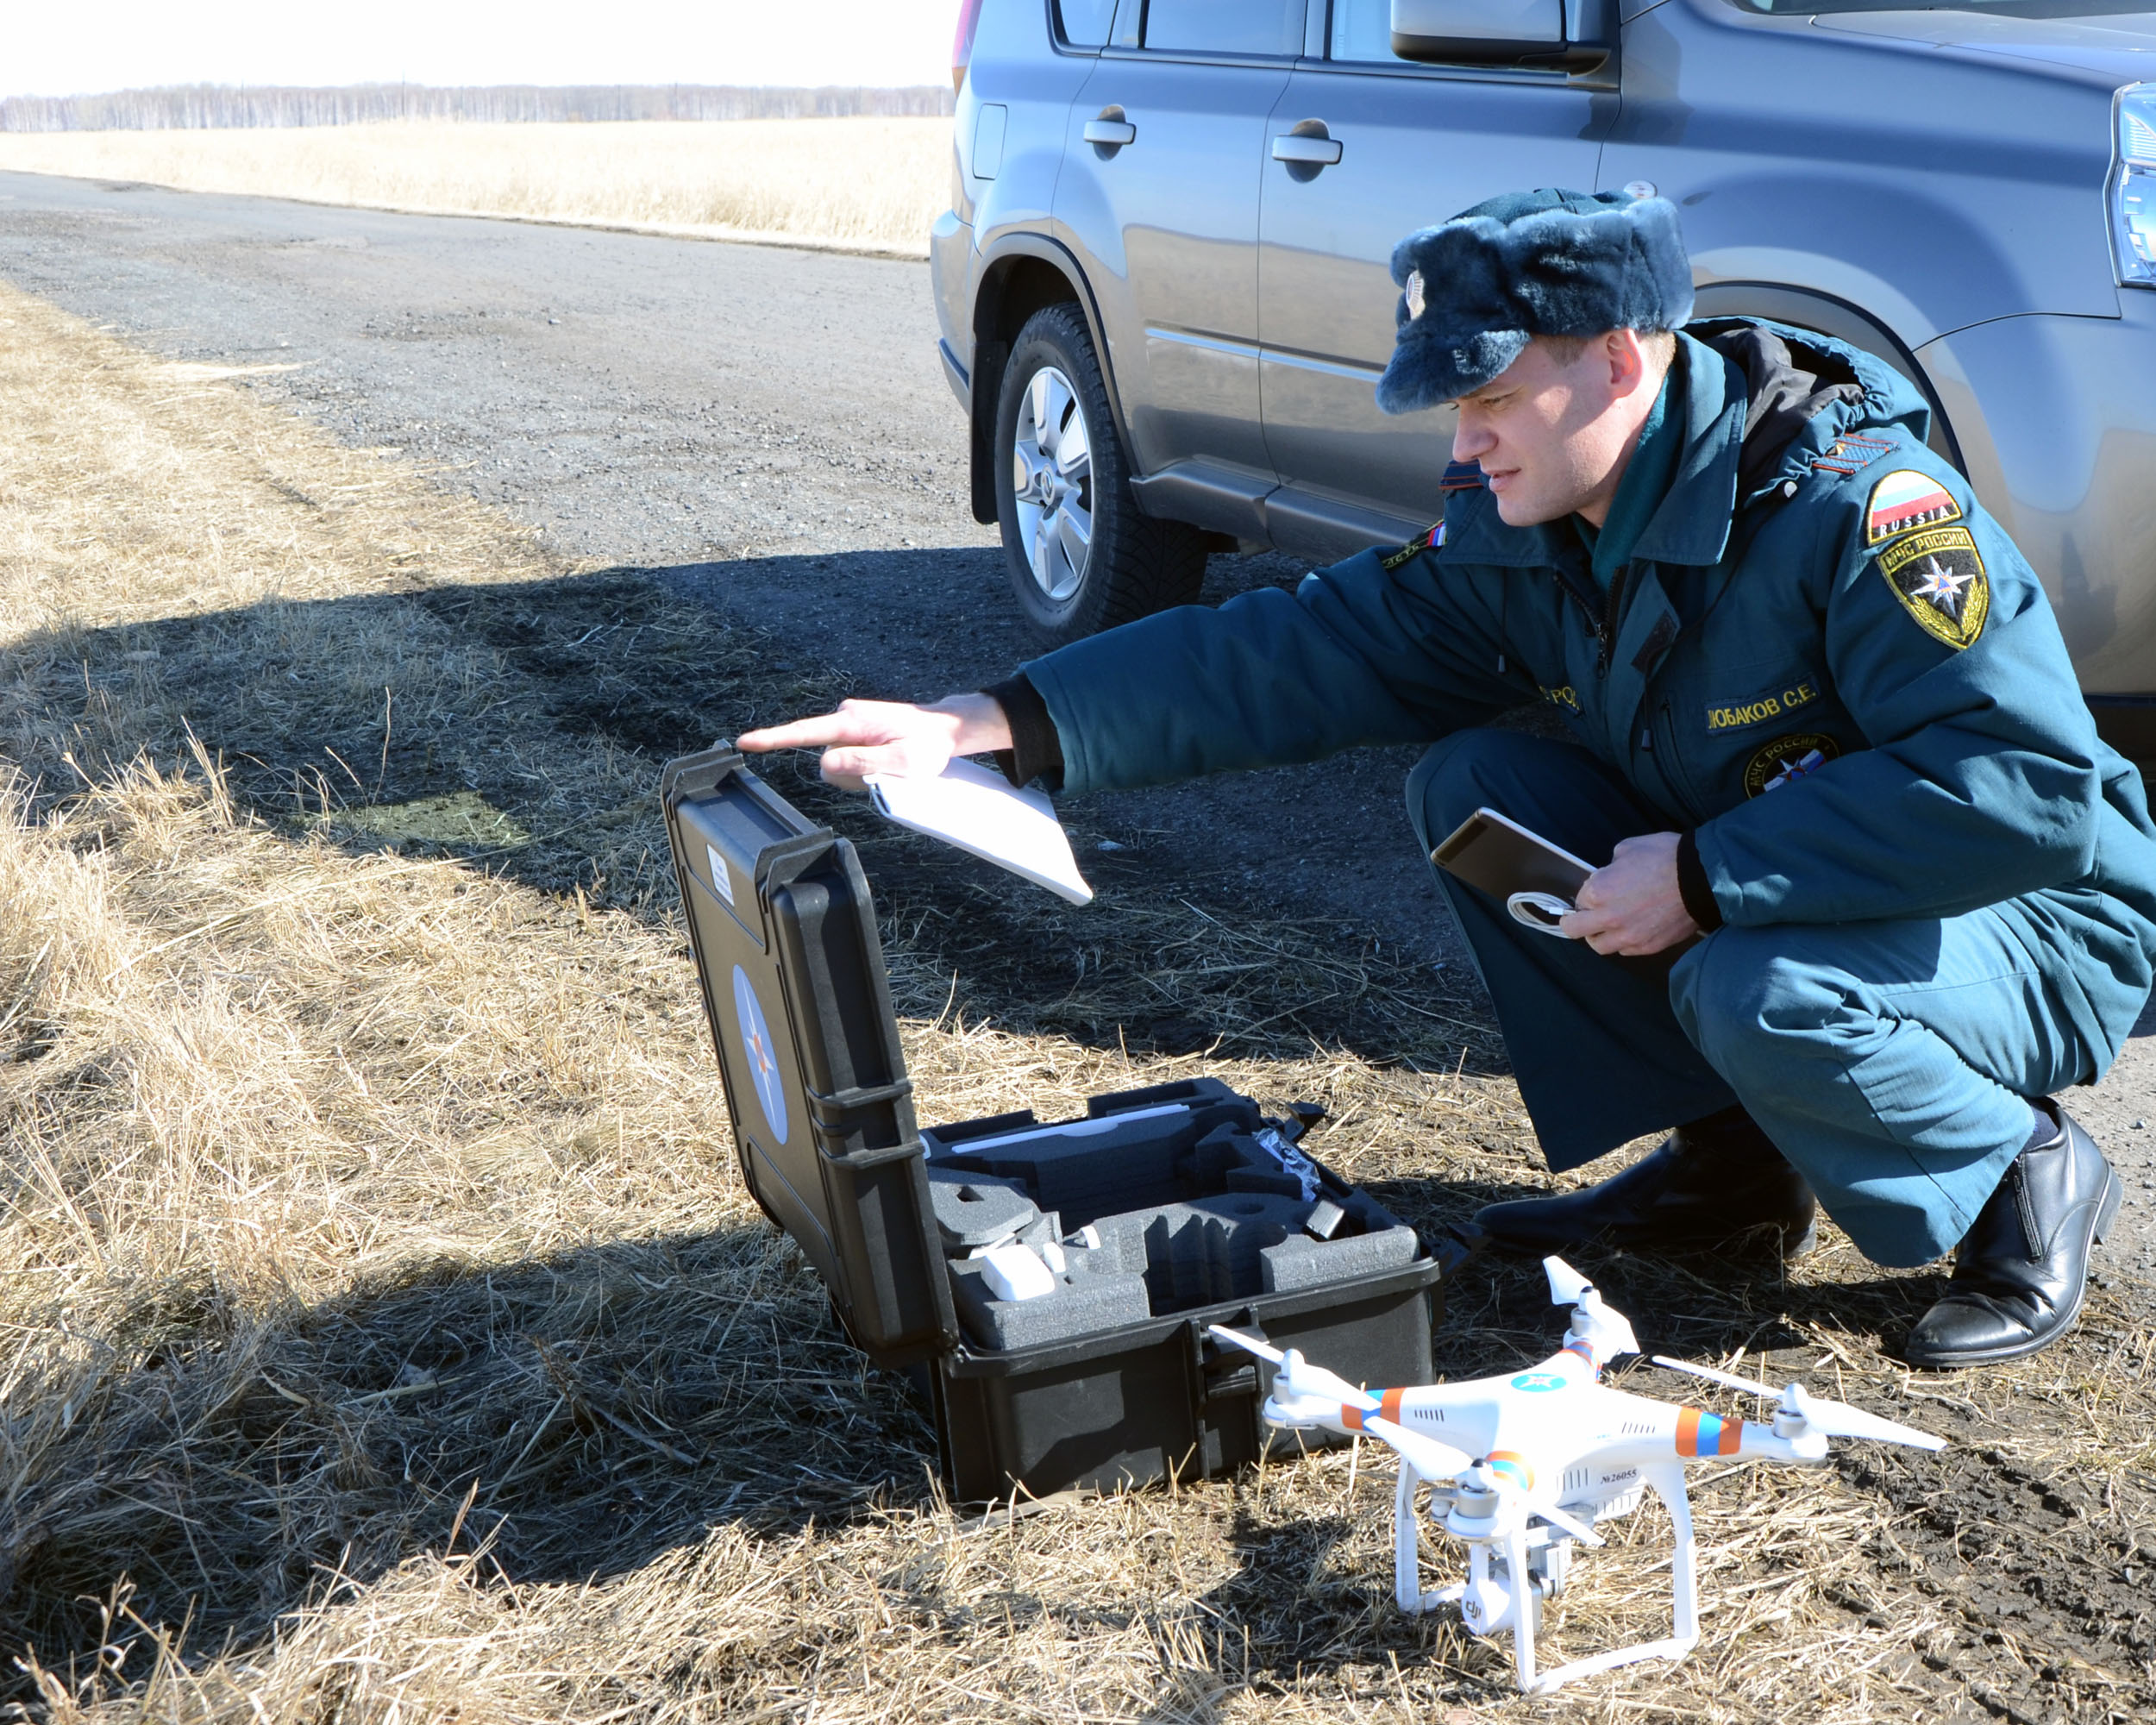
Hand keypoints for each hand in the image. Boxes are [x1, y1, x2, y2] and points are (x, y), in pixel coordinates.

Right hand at [735, 694, 1012, 791]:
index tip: (745, 742)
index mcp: (853, 721)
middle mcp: (846, 716)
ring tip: (890, 764)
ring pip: (837, 761)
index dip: (772, 739)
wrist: (946, 728)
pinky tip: (885, 760)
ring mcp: (850, 722)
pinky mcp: (856, 729)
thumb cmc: (928, 746)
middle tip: (886, 773)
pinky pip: (847, 756)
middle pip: (825, 759)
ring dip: (858, 771)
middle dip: (847, 775)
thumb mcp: (902, 763)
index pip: (804, 732)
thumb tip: (824, 763)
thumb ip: (862, 763)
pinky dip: (863, 766)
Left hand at [1561, 832, 1698, 955]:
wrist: (1702, 878)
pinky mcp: (1648, 946)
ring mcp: (1628, 937)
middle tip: (1582, 916)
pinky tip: (1633, 929)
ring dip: (1599, 936)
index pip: (1579, 900)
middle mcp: (1608, 919)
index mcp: (1598, 892)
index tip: (1594, 892)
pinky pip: (1626, 951)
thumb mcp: (1628, 848)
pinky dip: (1625, 942)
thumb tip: (1609, 875)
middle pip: (1574, 930)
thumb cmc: (1666, 857)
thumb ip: (1610, 866)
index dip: (1586, 894)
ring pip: (1599, 946)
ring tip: (1609, 926)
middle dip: (1576, 921)